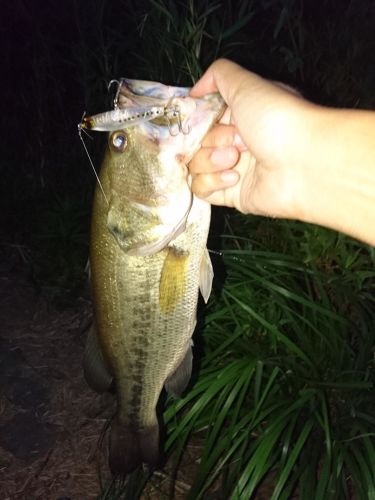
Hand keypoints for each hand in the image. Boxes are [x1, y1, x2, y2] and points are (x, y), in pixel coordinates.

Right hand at [189, 59, 312, 218]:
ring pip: (195, 164)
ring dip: (210, 160)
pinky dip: (211, 182)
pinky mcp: (232, 194)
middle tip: (236, 139)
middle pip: (197, 140)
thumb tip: (194, 92)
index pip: (204, 115)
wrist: (303, 165)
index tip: (196, 117)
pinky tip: (234, 178)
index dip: (197, 117)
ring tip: (236, 159)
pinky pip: (201, 189)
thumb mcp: (247, 84)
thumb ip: (218, 75)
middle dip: (211, 138)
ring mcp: (233, 168)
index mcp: (242, 113)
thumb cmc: (277, 120)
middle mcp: (238, 140)